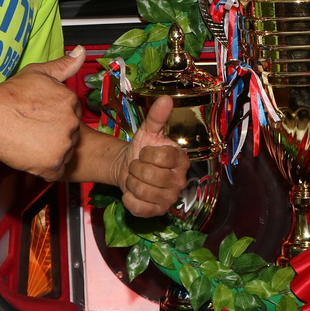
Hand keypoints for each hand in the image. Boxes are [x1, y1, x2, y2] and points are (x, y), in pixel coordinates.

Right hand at [0, 47, 85, 179]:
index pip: (71, 114)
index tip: (38, 117)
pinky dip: (45, 167)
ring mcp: (63, 145)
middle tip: (32, 129)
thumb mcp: (39, 72)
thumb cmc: (10, 93)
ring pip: (64, 152)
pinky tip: (30, 155)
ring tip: (30, 141)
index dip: (54, 117)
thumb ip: (63, 65)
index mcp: (71, 101)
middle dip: (55, 134)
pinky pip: (56, 170)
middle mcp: (72, 123)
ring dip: (51, 150)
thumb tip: (81, 51)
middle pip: (69, 134)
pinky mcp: (52, 164)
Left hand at [113, 95, 188, 217]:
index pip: (162, 157)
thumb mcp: (147, 131)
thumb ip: (157, 116)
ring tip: (135, 178)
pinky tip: (132, 192)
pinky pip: (138, 207)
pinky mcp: (157, 212)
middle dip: (135, 168)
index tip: (144, 152)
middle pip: (150, 175)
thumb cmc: (142, 149)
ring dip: (131, 182)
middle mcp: (180, 181)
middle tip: (137, 166)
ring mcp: (170, 198)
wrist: (129, 168)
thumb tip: (166, 98)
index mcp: (181, 160)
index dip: (146, 154)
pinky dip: (129, 199)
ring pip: (142, 191)